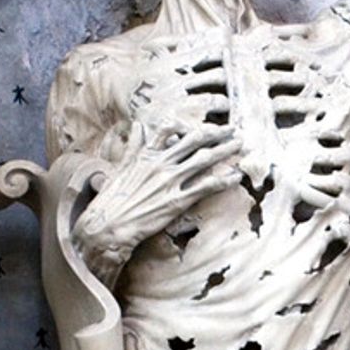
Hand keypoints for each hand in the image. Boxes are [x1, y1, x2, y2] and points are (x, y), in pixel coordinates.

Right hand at [75, 121, 242, 278]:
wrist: (109, 225)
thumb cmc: (112, 199)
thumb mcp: (121, 166)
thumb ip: (133, 145)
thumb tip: (137, 126)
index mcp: (147, 154)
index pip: (171, 129)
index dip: (191, 125)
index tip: (205, 124)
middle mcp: (161, 164)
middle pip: (194, 141)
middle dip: (216, 133)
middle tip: (232, 130)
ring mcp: (170, 181)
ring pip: (204, 160)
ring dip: (225, 151)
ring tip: (241, 146)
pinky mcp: (177, 201)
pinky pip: (206, 186)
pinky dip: (224, 180)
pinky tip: (236, 176)